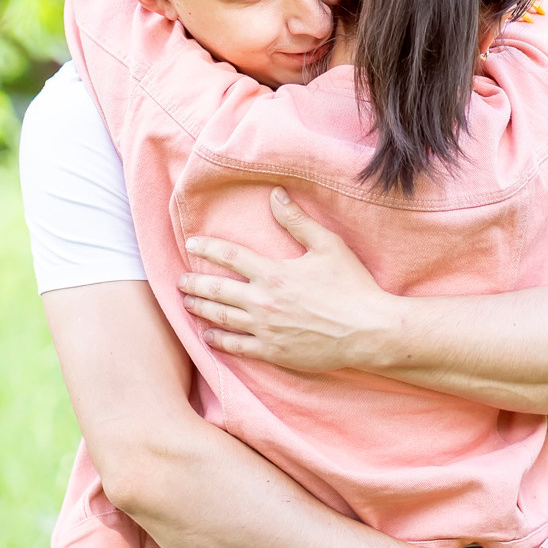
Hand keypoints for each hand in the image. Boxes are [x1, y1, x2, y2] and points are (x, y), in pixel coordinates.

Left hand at [178, 189, 398, 372]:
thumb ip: (297, 221)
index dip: (207, 247)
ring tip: (186, 302)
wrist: (367, 331)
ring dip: (200, 308)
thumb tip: (276, 195)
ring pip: (221, 318)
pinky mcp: (272, 352)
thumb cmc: (351, 286)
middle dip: (194, 283)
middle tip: (180, 280)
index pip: (230, 255)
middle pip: (217, 289)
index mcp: (273, 272)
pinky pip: (236, 346)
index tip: (191, 244)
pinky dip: (218, 341)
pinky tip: (207, 336)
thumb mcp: (327, 246)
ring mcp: (265, 329)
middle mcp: (263, 301)